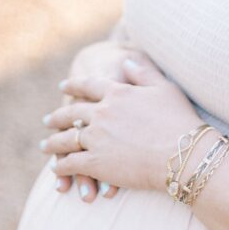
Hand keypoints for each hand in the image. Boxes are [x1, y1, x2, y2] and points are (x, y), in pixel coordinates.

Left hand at [40, 57, 200, 193]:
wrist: (182, 154)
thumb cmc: (179, 120)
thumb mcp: (164, 88)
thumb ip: (143, 72)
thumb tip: (126, 61)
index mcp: (117, 92)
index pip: (89, 85)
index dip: (74, 85)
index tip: (63, 86)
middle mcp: (102, 112)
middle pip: (72, 112)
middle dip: (58, 116)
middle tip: (48, 121)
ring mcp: (96, 137)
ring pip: (66, 138)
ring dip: (53, 142)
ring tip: (45, 146)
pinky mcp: (95, 162)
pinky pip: (70, 163)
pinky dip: (61, 165)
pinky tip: (57, 168)